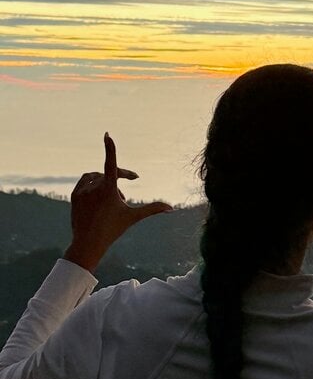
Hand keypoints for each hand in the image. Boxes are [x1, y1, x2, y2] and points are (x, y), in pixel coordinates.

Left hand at [64, 133, 171, 271]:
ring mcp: (82, 190)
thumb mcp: (133, 217)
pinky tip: (99, 196)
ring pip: (97, 177)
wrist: (88, 243)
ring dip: (107, 183)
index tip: (107, 135)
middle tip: (131, 184)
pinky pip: (86, 181)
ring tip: (114, 196)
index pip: (111, 164)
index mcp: (108, 190)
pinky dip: (94, 184)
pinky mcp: (74, 195)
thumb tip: (171, 208)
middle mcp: (94, 187)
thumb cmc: (113, 230)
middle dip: (121, 177)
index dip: (110, 148)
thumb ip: (152, 209)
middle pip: (109, 173)